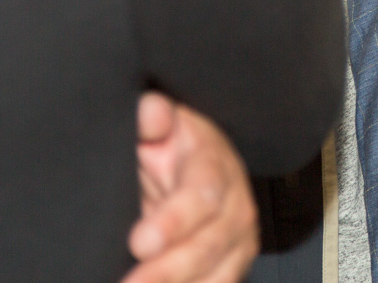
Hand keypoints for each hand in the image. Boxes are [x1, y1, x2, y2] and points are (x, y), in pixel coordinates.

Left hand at [120, 94, 258, 282]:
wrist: (183, 167)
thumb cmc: (165, 147)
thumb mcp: (154, 123)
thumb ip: (150, 117)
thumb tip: (151, 111)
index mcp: (214, 163)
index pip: (204, 194)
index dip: (173, 221)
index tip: (138, 242)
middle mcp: (236, 203)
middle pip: (211, 243)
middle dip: (169, 269)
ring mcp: (239, 238)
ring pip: (219, 274)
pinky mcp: (232, 264)